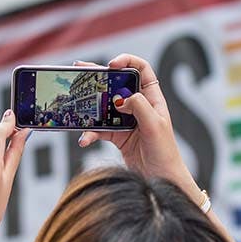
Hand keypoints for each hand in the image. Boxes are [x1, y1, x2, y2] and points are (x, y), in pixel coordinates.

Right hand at [77, 55, 198, 201]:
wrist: (161, 180)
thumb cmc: (165, 153)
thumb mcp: (155, 126)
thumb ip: (139, 107)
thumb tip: (122, 98)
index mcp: (152, 98)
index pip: (141, 70)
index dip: (127, 61)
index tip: (111, 65)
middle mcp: (139, 106)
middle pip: (117, 83)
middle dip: (98, 76)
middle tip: (80, 69)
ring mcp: (126, 120)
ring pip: (104, 105)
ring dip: (89, 105)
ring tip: (75, 102)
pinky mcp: (117, 136)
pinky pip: (99, 129)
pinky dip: (90, 133)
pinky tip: (85, 139)